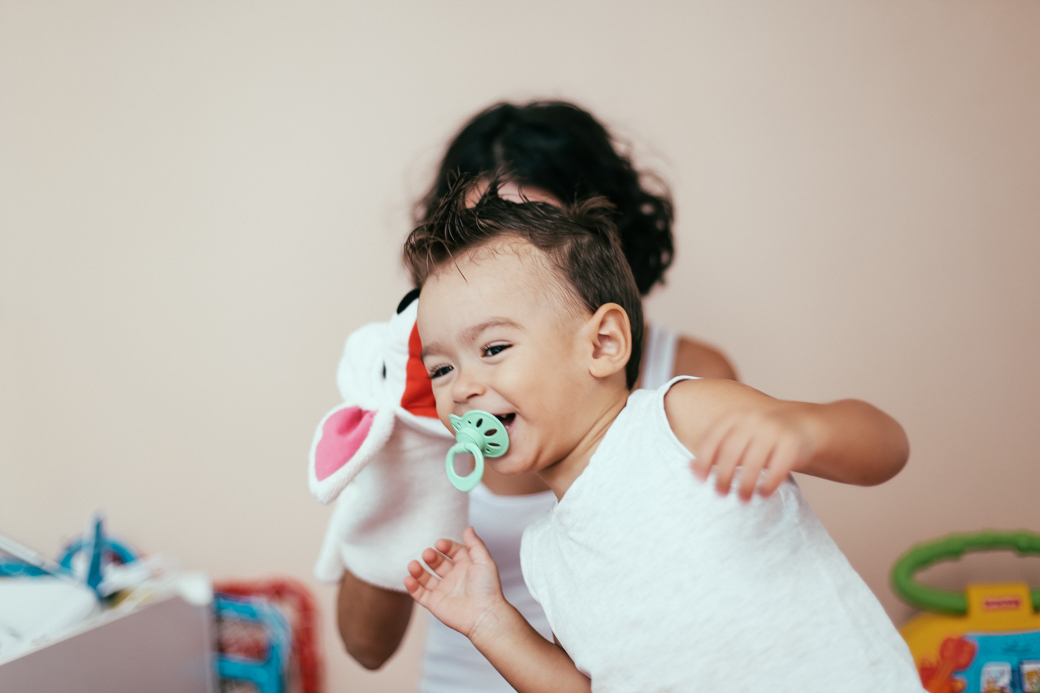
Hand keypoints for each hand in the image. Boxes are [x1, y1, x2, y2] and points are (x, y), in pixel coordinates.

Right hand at [404, 527, 506, 639]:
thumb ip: (475, 544)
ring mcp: (443, 590)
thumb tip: (468, 528)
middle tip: (428, 555)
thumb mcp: (484, 561)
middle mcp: (454, 577)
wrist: (484, 615)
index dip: (446, 546)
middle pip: (437, 562)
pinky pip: (419, 594)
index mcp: (466, 566)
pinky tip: (409, 579)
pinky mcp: (435, 603)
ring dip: (418, 570)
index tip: (440, 544)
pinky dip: (412, 586)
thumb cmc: (488, 589)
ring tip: (413, 565)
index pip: (452, 551)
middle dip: (431, 557)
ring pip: (425, 577)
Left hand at [691, 400, 819, 500]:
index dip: (703, 460)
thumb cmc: (760, 436)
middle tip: (720, 494)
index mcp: (735, 416)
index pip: (713, 439)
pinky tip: (763, 494)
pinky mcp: (792, 443)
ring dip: (746, 485)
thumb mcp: (738, 434)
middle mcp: (753, 420)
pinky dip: (769, 484)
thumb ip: (717, 448)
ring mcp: (773, 429)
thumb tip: (689, 470)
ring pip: (754, 462)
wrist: (801, 425)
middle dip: (723, 476)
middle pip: (731, 452)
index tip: (699, 481)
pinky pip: (778, 468)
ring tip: (743, 499)